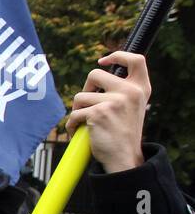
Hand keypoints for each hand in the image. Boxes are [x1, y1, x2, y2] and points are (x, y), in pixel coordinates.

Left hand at [65, 50, 148, 172]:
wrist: (124, 158)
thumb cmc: (123, 132)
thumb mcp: (131, 106)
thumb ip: (122, 89)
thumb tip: (99, 72)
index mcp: (141, 88)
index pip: (136, 59)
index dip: (117, 55)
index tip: (102, 62)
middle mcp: (131, 91)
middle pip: (94, 74)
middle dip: (85, 89)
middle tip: (87, 105)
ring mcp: (115, 101)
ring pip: (80, 96)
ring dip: (77, 110)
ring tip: (85, 122)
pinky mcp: (99, 113)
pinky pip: (74, 114)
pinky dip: (72, 124)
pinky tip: (78, 131)